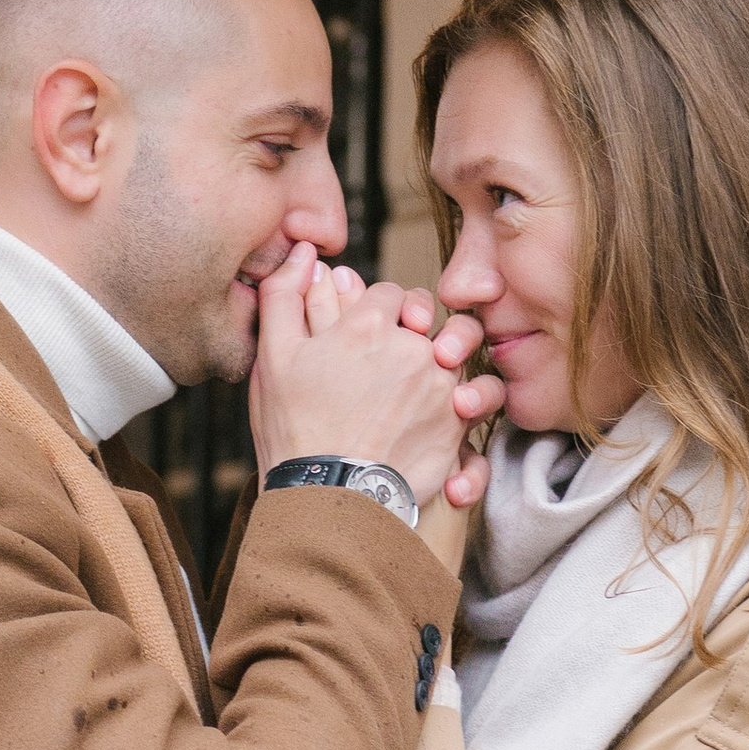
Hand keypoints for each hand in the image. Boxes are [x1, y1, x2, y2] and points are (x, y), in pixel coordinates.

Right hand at [253, 249, 503, 511]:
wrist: (327, 496)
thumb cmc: (295, 428)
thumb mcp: (273, 357)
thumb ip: (284, 296)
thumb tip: (303, 253)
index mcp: (370, 325)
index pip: (389, 294)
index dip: (376, 310)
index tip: (364, 332)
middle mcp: (414, 349)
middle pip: (430, 320)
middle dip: (416, 330)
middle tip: (394, 356)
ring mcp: (441, 389)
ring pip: (458, 358)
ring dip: (444, 367)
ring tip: (422, 389)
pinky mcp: (458, 428)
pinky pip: (475, 409)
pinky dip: (463, 417)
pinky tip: (443, 427)